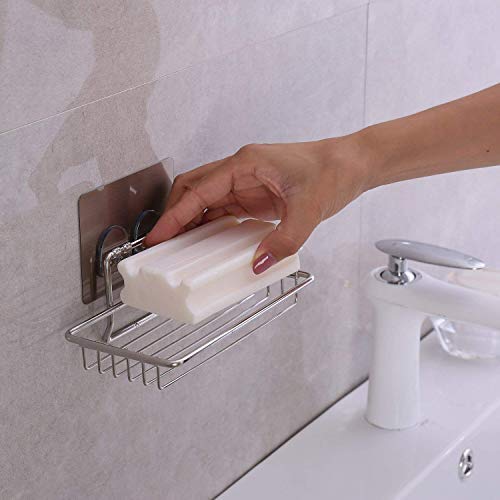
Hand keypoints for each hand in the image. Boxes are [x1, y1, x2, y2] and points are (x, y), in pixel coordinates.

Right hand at [145, 136, 369, 272]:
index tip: (158, 236)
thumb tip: (259, 263)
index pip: (198, 190)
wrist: (350, 165)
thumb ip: (284, 239)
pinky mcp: (254, 195)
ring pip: (205, 199)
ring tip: (178, 247)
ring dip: (190, 220)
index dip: (174, 215)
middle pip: (193, 189)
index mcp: (245, 164)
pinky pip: (223, 208)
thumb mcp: (309, 209)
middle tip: (162, 243)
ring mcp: (246, 183)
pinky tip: (206, 241)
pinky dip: (209, 224)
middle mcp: (240, 170)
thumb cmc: (331, 171)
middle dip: (174, 215)